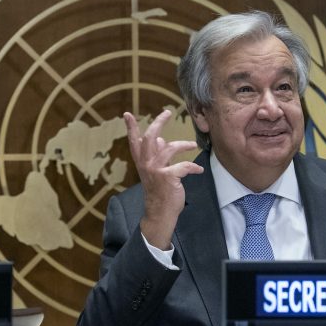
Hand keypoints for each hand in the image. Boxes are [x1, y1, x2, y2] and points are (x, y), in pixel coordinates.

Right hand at [124, 109, 202, 249]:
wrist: (160, 213)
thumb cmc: (159, 191)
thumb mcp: (155, 171)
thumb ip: (156, 155)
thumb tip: (159, 139)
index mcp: (142, 162)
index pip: (134, 142)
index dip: (130, 127)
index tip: (127, 114)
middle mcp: (146, 164)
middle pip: (149, 137)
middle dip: (158, 123)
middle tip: (167, 112)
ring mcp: (156, 170)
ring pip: (169, 148)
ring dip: (183, 145)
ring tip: (192, 145)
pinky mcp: (167, 177)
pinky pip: (184, 166)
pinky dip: (193, 167)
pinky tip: (199, 170)